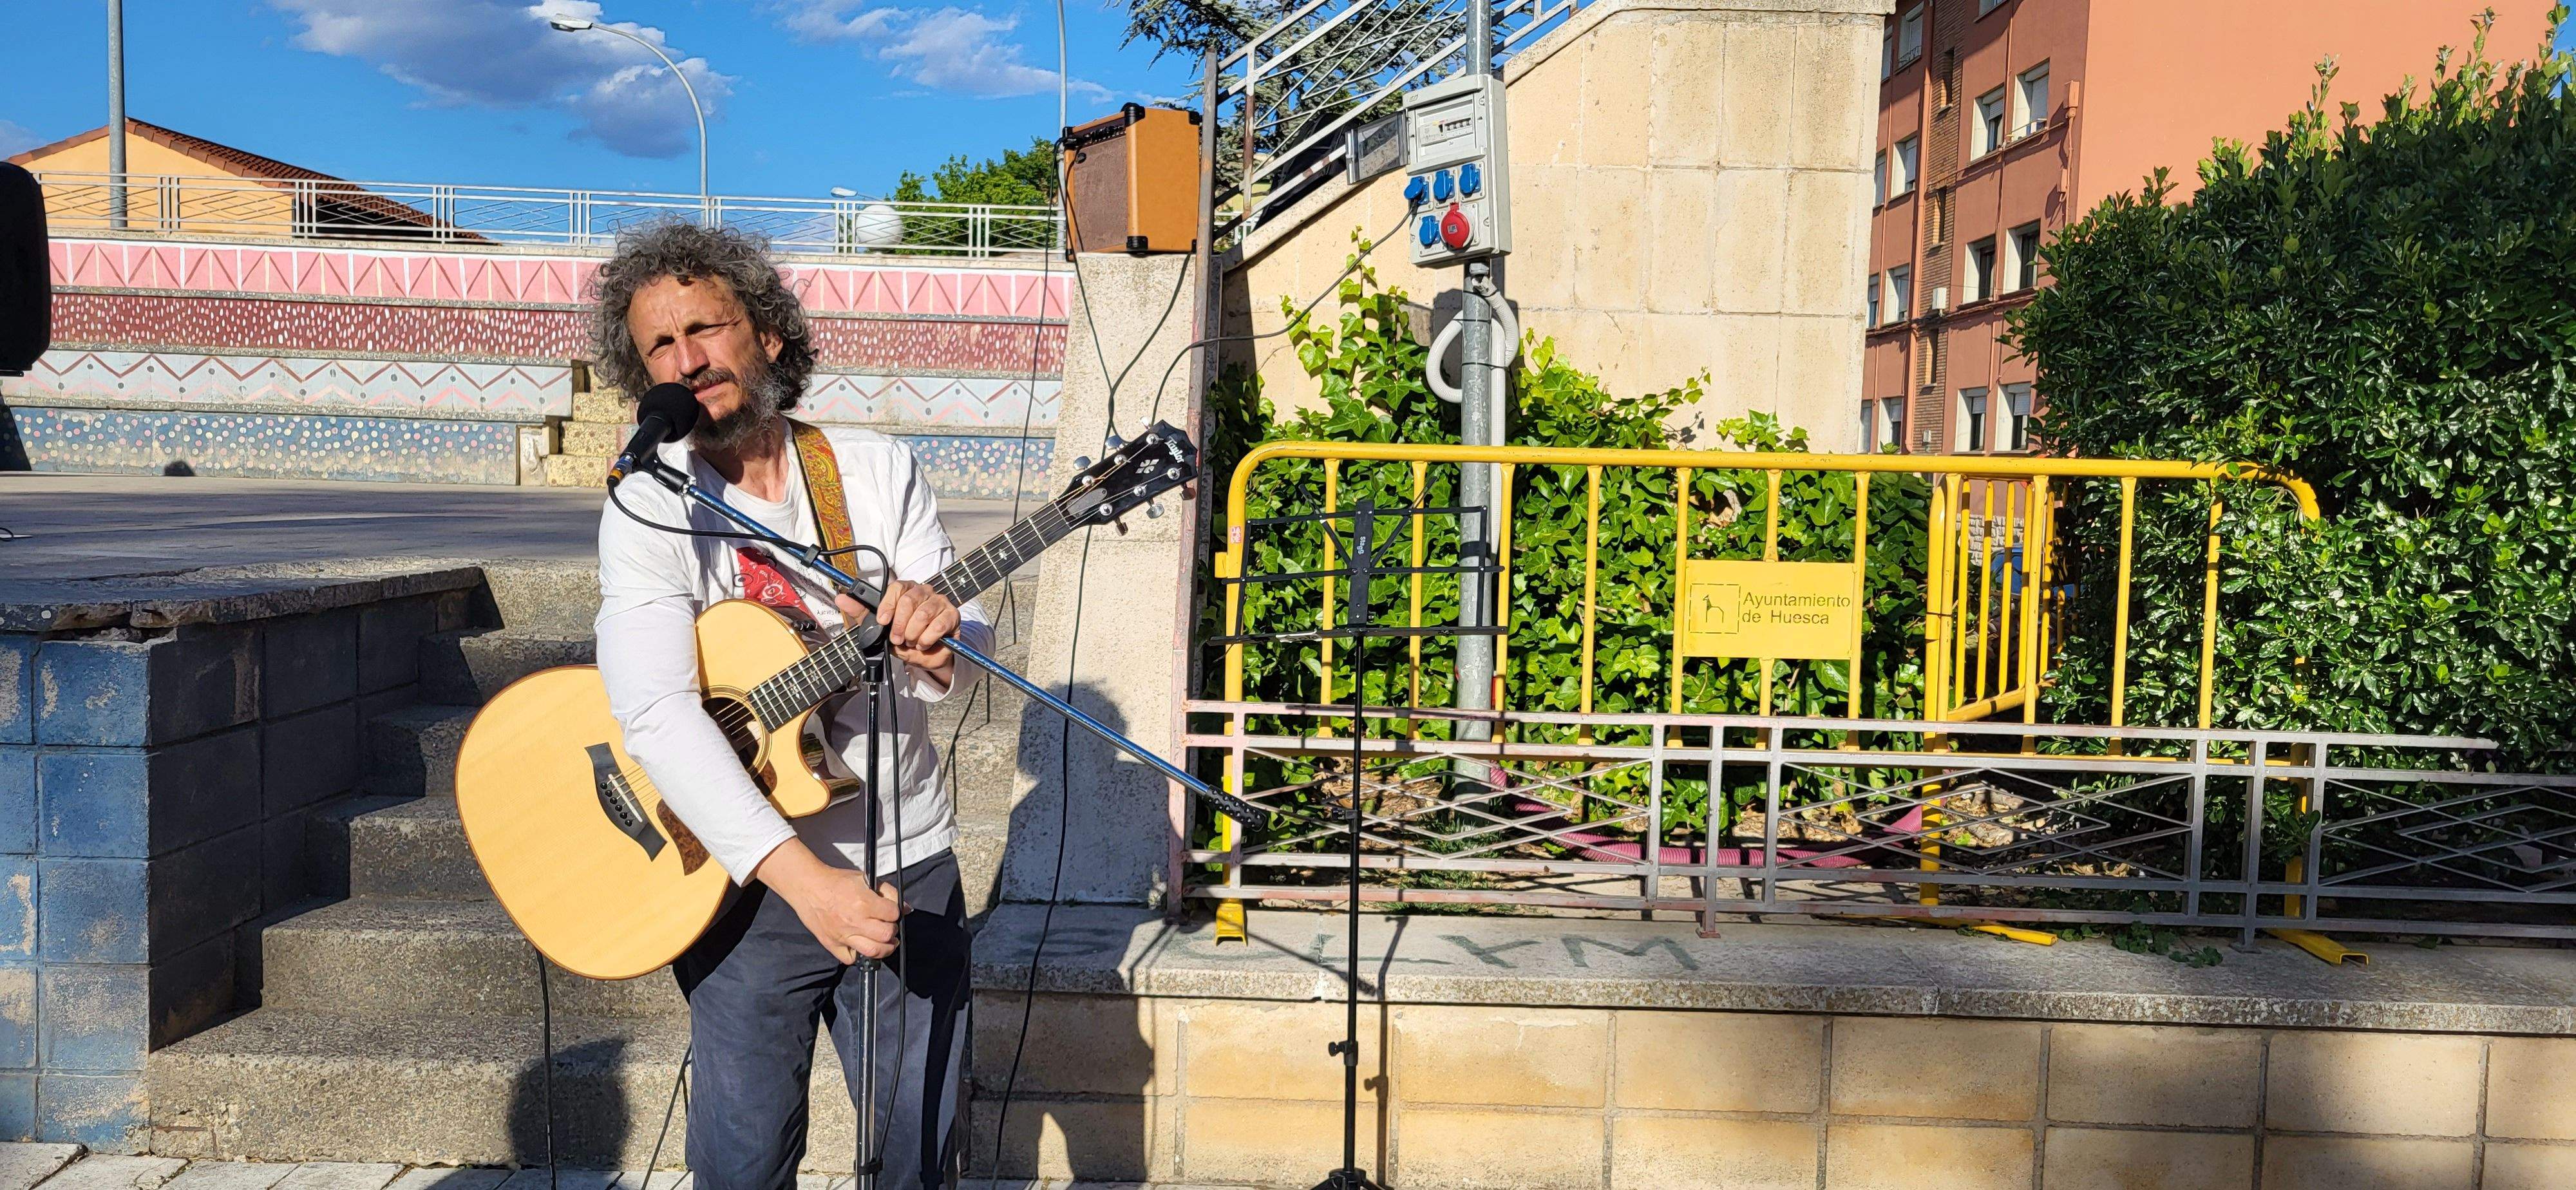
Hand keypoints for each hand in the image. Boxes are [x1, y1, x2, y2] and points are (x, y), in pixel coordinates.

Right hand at [756, 842, 900, 962]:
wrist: (809, 886)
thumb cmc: (836, 882)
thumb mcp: (865, 879)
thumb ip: (888, 892)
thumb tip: (905, 908)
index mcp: (864, 902)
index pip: (893, 914)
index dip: (896, 913)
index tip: (891, 913)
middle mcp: (854, 921)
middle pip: (887, 935)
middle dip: (892, 931)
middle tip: (889, 927)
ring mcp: (843, 935)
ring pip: (872, 951)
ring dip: (884, 948)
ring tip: (884, 942)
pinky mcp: (832, 944)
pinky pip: (850, 958)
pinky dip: (857, 955)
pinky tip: (860, 945)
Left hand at [839, 580, 958, 685]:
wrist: (926, 656)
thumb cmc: (904, 639)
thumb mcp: (882, 629)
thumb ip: (863, 613)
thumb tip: (841, 598)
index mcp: (906, 590)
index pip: (896, 587)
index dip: (888, 605)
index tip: (883, 621)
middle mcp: (924, 591)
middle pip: (909, 600)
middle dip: (899, 625)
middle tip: (897, 639)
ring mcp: (939, 602)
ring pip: (923, 613)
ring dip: (913, 634)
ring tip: (911, 642)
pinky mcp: (952, 615)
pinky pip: (938, 625)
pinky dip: (927, 639)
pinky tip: (924, 644)